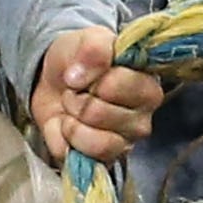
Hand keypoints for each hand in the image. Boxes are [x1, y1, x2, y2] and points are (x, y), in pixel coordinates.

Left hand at [27, 26, 169, 163]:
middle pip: (101, 114)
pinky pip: (77, 158)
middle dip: (76, 99)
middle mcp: (142, 120)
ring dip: (71, 122)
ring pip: (95, 143)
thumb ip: (94, 49)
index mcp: (148, 87)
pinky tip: (65, 126)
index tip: (86, 72)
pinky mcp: (101, 162)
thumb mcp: (87, 40)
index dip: (94, 78)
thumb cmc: (80, 60)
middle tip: (74, 91)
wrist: (54, 80)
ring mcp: (124, 144)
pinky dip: (61, 139)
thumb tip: (79, 77)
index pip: (120, 86)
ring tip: (70, 109)